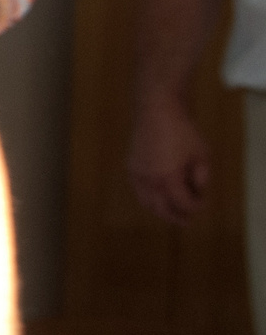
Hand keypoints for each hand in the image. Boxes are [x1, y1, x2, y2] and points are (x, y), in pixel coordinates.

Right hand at [125, 96, 208, 224]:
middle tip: (185, 222)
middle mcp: (150, 180)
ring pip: (147, 202)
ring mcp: (138, 175)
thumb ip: (201, 176)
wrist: (156, 112)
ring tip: (170, 213)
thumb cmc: (182, 131)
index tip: (202, 204)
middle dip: (175, 217)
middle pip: (162, 209)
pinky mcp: (131, 168)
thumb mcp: (201, 153)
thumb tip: (198, 189)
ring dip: (160, 211)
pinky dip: (149, 198)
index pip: (183, 203)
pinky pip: (139, 191)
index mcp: (169, 178)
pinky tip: (157, 196)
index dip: (196, 206)